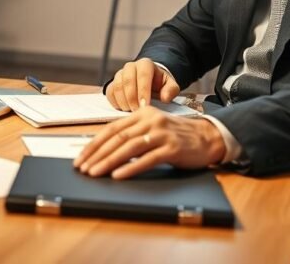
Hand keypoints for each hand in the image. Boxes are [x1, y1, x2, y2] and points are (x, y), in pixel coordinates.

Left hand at [72, 107, 225, 178]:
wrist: (208, 137)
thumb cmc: (176, 135)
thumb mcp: (152, 128)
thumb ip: (132, 134)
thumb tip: (104, 150)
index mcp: (142, 114)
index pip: (112, 129)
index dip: (94, 144)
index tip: (81, 157)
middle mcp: (151, 120)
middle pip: (118, 138)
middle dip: (97, 155)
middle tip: (83, 168)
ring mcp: (162, 134)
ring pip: (129, 148)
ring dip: (109, 162)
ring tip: (95, 173)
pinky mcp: (172, 149)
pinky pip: (147, 159)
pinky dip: (131, 168)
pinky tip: (119, 175)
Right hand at [106, 58, 180, 110]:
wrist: (150, 82)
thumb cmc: (160, 84)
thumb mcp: (170, 86)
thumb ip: (171, 90)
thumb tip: (165, 98)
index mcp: (145, 64)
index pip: (143, 75)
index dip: (143, 91)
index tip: (145, 105)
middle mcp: (130, 66)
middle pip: (128, 81)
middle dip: (132, 98)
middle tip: (137, 111)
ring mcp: (119, 74)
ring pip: (117, 87)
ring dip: (124, 102)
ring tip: (131, 112)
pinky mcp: (112, 84)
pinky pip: (110, 93)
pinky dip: (116, 103)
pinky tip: (124, 109)